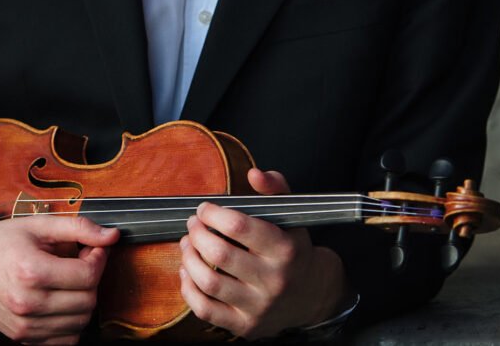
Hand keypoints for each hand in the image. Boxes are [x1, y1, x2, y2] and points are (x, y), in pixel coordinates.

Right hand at [0, 214, 119, 344]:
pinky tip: (62, 301)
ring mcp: (25, 324)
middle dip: (92, 279)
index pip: (87, 275)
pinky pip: (65, 339)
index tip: (93, 249)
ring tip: (69, 281)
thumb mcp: (37, 226)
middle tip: (82, 262)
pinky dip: (71, 322)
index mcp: (31, 271)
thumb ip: (77, 228)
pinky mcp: (23, 337)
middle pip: (88, 301)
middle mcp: (28, 302)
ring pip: (80, 322)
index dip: (99, 259)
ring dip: (84, 301)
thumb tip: (111, 236)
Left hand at [178, 168, 348, 339]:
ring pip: (209, 282)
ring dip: (189, 259)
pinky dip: (188, 290)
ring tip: (187, 244)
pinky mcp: (245, 325)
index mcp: (285, 250)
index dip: (213, 214)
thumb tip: (254, 173)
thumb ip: (275, 188)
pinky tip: (187, 273)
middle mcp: (273, 280)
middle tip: (193, 224)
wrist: (312, 295)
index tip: (205, 208)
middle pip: (220, 254)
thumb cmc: (294, 250)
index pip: (239, 226)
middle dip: (197, 234)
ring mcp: (259, 306)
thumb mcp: (292, 216)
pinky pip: (205, 310)